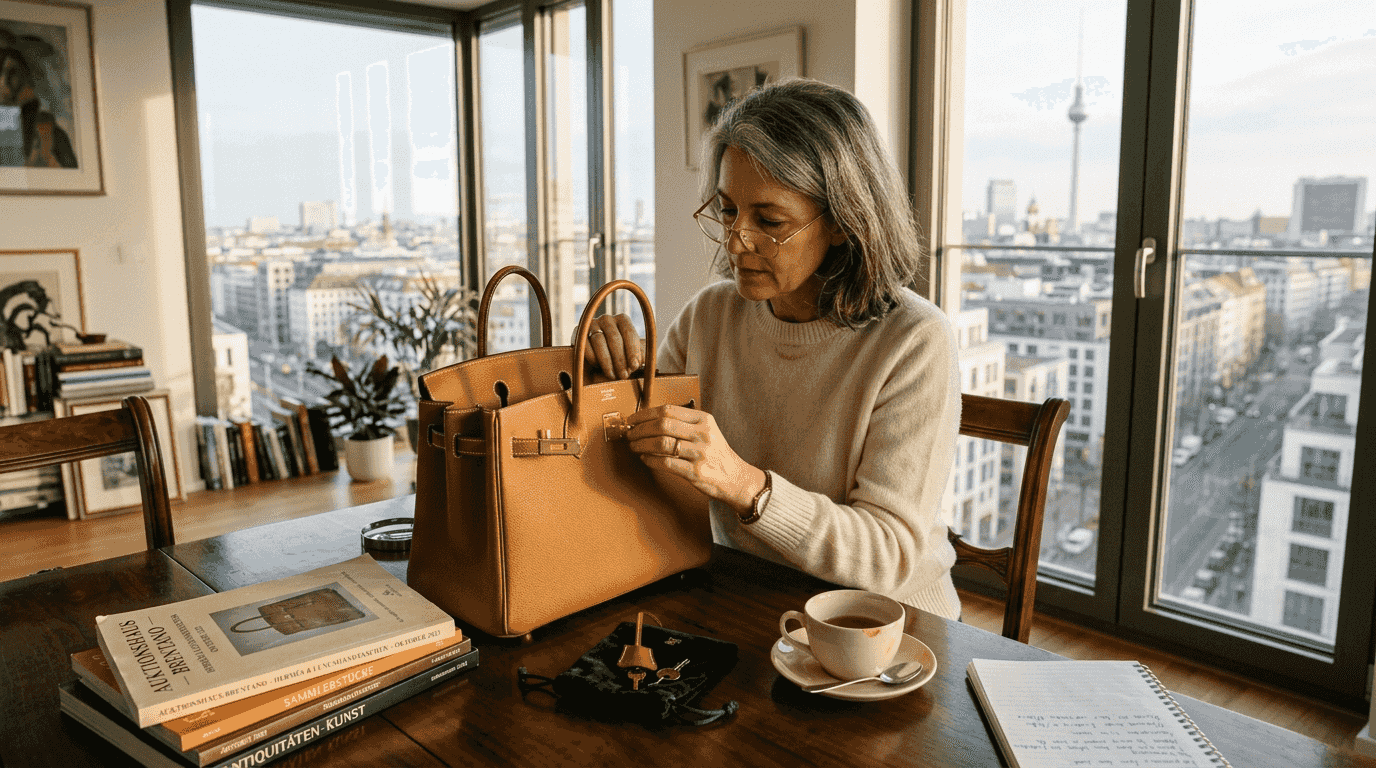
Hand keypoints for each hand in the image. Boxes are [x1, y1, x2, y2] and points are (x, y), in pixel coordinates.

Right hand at [579, 313, 643, 379]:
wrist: (602, 359)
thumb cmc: (622, 356)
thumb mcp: (634, 355)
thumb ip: (641, 355)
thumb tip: (644, 360)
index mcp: (623, 320)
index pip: (629, 333)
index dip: (632, 350)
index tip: (635, 366)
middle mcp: (606, 319)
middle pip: (614, 338)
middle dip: (620, 359)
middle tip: (624, 375)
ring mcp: (591, 325)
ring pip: (599, 342)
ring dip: (607, 362)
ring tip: (613, 375)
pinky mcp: (579, 334)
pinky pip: (585, 346)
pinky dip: (592, 358)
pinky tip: (598, 368)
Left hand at [625, 405, 765, 515]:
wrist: (736, 478)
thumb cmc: (715, 453)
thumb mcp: (706, 431)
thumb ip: (682, 424)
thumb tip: (648, 420)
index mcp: (703, 419)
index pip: (668, 410)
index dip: (645, 414)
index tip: (632, 419)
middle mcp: (703, 434)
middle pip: (662, 424)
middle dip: (640, 429)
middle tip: (630, 434)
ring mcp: (700, 453)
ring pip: (662, 443)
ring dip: (642, 444)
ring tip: (634, 447)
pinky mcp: (696, 472)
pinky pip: (666, 463)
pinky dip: (650, 460)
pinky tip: (645, 459)